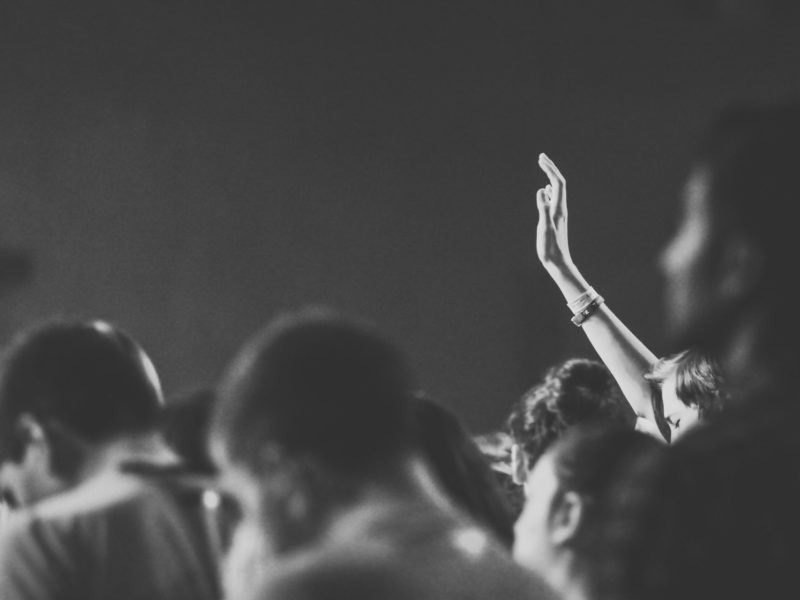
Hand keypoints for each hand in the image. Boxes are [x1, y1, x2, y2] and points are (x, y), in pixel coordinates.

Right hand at [536, 153, 572, 275]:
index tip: (540, 159)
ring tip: (542, 167)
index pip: (557, 183)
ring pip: (556, 189)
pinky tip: (545, 190)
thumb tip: (541, 190)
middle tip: (541, 157)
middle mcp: (560, 208)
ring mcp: (558, 213)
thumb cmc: (550, 248)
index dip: (550, 169)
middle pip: (558, 183)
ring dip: (550, 176)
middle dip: (551, 168)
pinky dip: (549, 190)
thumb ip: (543, 209)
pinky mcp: (555, 219)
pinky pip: (554, 199)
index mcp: (558, 208)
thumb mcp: (544, 228)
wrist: (558, 262)